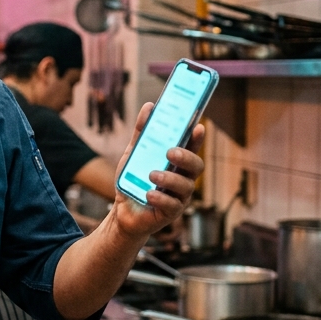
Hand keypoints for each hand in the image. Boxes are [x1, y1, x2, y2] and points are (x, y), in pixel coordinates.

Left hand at [110, 101, 204, 240]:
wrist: (122, 212)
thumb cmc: (133, 181)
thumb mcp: (133, 154)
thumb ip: (142, 132)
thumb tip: (149, 106)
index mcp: (177, 164)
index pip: (192, 148)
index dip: (197, 138)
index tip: (198, 126)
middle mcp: (183, 179)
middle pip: (196, 167)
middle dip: (186, 157)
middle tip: (170, 152)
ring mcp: (179, 197)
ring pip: (186, 186)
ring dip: (170, 178)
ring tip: (152, 175)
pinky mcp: (170, 213)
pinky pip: (173, 205)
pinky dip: (161, 197)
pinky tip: (149, 193)